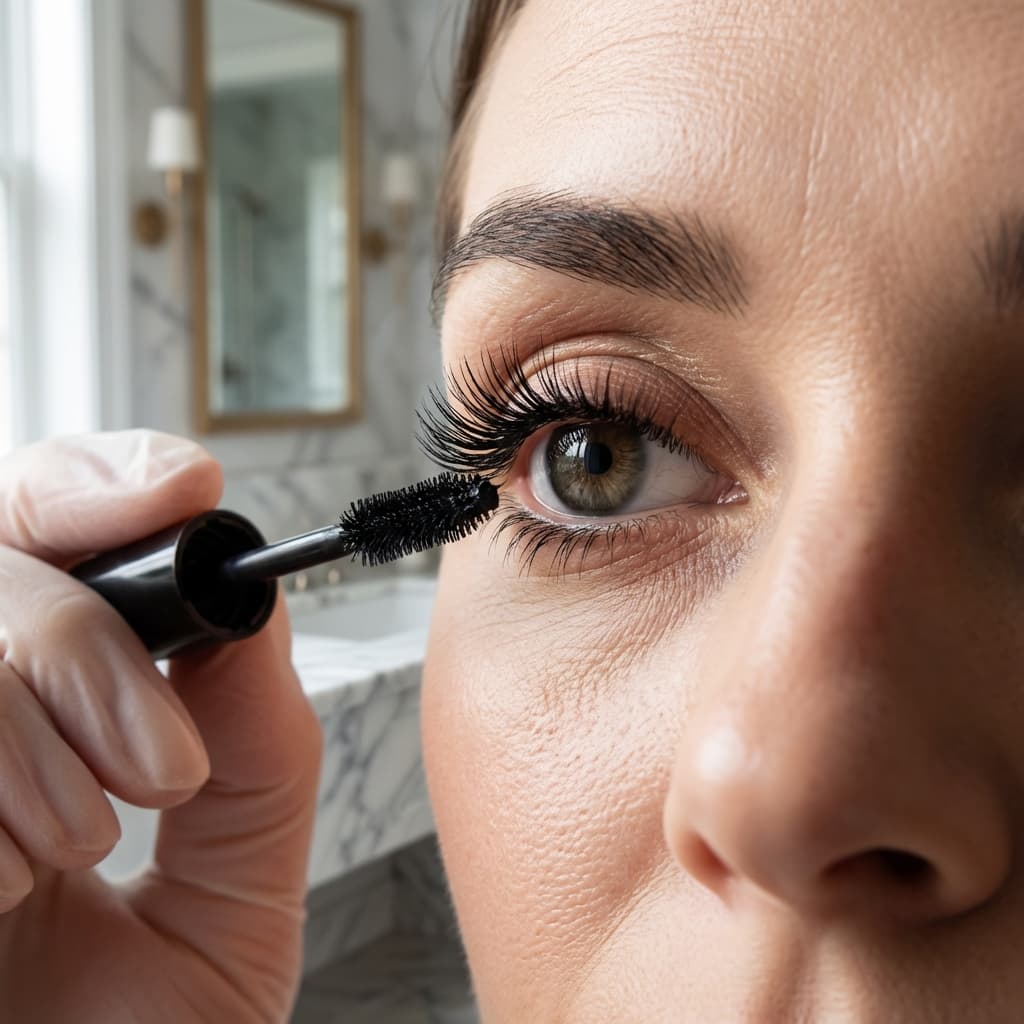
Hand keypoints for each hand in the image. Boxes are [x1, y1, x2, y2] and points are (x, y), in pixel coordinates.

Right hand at [0, 430, 322, 1021]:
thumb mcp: (229, 893)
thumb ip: (258, 746)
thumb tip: (251, 614)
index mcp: (40, 710)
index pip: (42, 528)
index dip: (100, 483)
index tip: (181, 491)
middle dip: (79, 635)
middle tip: (161, 761)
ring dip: (26, 737)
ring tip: (83, 847)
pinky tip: (5, 889)